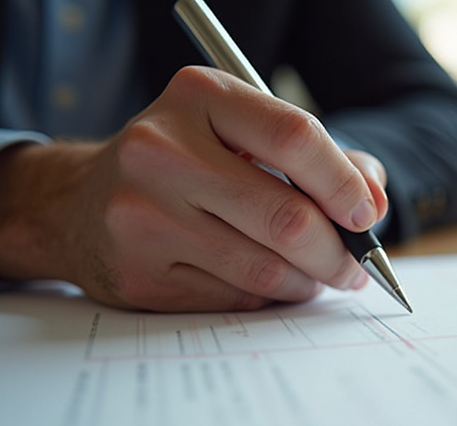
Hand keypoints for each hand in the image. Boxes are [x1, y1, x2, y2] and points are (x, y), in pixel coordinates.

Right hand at [0, 66, 387, 311]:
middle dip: (337, 252)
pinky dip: (267, 296)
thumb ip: (322, 160)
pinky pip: (235, 297)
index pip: (295, 136)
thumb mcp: (246, 137)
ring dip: (307, 281)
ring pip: (265, 267)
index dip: (344, 183)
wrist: (80, 204)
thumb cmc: (187, 165)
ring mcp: (142, 215)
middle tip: (354, 267)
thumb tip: (376, 203)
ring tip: (315, 276)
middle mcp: (160, 149)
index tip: (366, 215)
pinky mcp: (137, 274)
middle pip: (286, 216)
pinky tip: (267, 283)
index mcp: (199, 96)